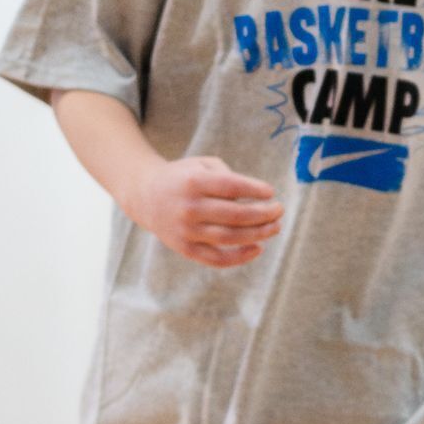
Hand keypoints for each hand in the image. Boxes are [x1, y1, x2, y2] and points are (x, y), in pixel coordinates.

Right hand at [122, 153, 281, 266]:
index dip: (255, 190)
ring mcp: (186, 230)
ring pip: (229, 237)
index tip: (271, 192)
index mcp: (194, 182)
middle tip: (279, 211)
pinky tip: (258, 248)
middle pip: (235, 215)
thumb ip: (227, 176)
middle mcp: (189, 207)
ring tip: (275, 227)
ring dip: (258, 234)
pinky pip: (216, 259)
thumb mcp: (201, 165)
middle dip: (263, 214)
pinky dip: (240, 257)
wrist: (145, 196)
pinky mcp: (185, 248)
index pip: (232, 186)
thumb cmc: (183, 178)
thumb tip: (256, 198)